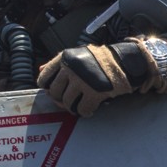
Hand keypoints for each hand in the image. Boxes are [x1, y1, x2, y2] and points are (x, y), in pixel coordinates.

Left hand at [36, 40, 165, 115]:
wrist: (126, 61)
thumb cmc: (102, 58)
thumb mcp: (79, 55)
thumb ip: (60, 63)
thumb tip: (40, 69)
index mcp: (65, 58)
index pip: (44, 77)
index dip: (48, 87)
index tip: (56, 91)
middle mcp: (71, 68)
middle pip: (54, 92)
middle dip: (60, 100)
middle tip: (69, 101)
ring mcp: (82, 81)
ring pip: (67, 102)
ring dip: (72, 107)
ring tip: (79, 106)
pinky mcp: (94, 93)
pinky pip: (82, 109)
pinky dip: (85, 112)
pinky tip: (89, 110)